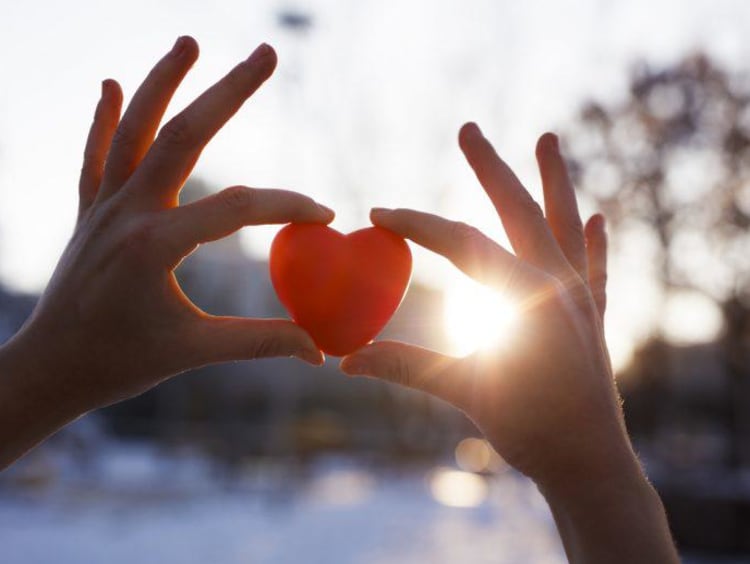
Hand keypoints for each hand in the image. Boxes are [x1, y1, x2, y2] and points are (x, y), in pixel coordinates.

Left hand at [0, 37, 331, 466]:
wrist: (49, 369)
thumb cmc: (121, 364)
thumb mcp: (195, 351)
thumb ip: (260, 343)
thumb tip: (319, 351)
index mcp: (156, 246)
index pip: (235, 208)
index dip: (286, 206)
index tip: (324, 215)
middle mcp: (127, 213)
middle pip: (183, 136)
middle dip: (229, 91)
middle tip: (267, 52)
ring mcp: (103, 207)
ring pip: (134, 129)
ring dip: (162, 81)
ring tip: (190, 41)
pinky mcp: (90, 212)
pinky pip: (95, 155)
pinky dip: (103, 118)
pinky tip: (110, 83)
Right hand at [341, 123, 678, 561]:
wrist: (590, 465)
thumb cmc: (530, 430)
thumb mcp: (465, 392)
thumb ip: (407, 367)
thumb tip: (346, 361)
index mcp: (525, 295)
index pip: (462, 243)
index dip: (416, 225)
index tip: (379, 214)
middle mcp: (558, 283)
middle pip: (518, 211)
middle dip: (490, 168)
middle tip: (468, 129)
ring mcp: (581, 296)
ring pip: (564, 224)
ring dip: (554, 181)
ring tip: (549, 138)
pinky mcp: (593, 315)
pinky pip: (596, 267)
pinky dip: (595, 242)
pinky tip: (599, 217)